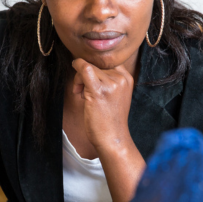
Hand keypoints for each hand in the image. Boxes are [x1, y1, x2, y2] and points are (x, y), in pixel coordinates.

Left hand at [72, 58, 144, 201]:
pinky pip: (84, 69)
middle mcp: (121, 79)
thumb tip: (86, 65)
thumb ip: (107, 80)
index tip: (87, 83)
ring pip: (87, 67)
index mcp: (127, 78)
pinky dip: (76, 70)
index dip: (93, 70)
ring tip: (80, 95)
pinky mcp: (99, 91)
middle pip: (95, 65)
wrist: (112, 139)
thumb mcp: (114, 95)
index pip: (106, 63)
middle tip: (81, 92)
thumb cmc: (109, 119)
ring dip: (78, 79)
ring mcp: (111, 84)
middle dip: (83, 76)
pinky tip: (75, 87)